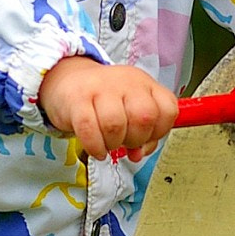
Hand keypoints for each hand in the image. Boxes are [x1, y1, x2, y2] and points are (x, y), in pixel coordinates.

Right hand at [38, 57, 178, 159]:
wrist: (67, 81)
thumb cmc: (103, 101)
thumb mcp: (130, 109)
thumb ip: (143, 133)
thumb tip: (140, 154)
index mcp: (144, 84)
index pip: (168, 110)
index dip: (160, 132)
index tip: (146, 138)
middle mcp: (126, 82)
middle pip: (144, 117)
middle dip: (136, 139)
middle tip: (125, 142)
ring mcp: (101, 88)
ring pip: (116, 124)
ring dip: (113, 143)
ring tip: (108, 144)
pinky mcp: (77, 99)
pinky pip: (88, 129)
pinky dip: (95, 146)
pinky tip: (96, 149)